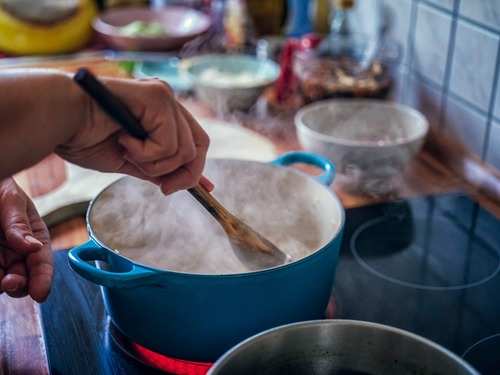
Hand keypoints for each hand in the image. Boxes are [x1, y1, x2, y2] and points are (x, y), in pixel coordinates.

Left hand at [0, 178, 52, 301]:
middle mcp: (17, 252)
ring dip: (3, 284)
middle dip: (20, 285)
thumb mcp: (10, 201)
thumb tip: (34, 247)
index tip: (40, 293)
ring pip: (4, 282)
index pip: (42, 261)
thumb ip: (19, 225)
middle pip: (24, 278)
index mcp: (34, 237)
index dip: (43, 278)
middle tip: (10, 283)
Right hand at [57, 77, 212, 193]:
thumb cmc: (86, 137)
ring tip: (126, 150)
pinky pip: (168, 145)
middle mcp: (167, 101)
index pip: (196, 142)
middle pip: (199, 146)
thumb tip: (194, 185)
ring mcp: (164, 96)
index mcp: (162, 113)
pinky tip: (122, 139)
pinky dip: (145, 153)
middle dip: (184, 174)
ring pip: (184, 151)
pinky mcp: (157, 97)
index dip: (196, 169)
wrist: (59, 121)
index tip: (192, 189)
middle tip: (163, 187)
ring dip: (153, 163)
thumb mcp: (133, 161)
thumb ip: (162, 170)